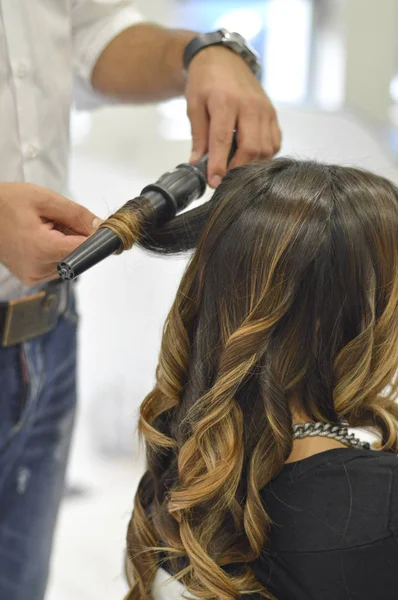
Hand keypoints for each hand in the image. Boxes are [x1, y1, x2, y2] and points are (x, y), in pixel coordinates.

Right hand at [0, 182, 101, 285]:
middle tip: (58, 220)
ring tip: (46, 228)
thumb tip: (100, 227)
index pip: (84, 250)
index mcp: (42, 249)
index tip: (98, 226)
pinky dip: (56, 253)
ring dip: (66, 246)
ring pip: (69, 262)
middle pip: (77, 257)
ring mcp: (33, 276)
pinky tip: (41, 238)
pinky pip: (56, 266)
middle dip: (76, 238)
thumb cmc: (7, 202)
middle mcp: (38, 269)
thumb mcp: (44, 199)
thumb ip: (76, 214)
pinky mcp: (30, 278)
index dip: (94, 237)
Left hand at [185, 46, 280, 187]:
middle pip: (250, 148)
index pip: (223, 140)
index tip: (214, 182)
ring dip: (251, 164)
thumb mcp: (194, 106)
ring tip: (235, 168)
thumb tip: (197, 164)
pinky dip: (264, 155)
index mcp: (225, 101)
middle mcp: (250, 105)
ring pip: (266, 148)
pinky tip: (250, 157)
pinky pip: (274, 143)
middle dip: (237, 169)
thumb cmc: (206, 82)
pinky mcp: (273, 114)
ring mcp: (265, 109)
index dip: (218, 165)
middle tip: (224, 179)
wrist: (224, 59)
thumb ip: (198, 136)